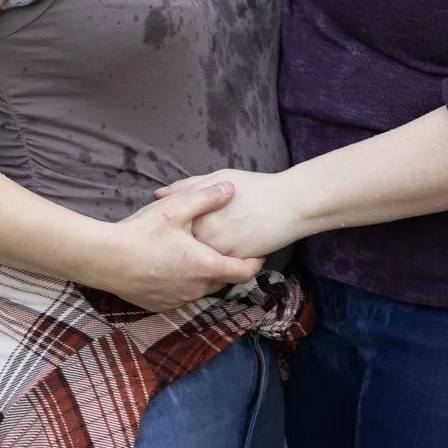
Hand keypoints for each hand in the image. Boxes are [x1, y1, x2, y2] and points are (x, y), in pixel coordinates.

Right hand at [89, 181, 263, 311]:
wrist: (105, 260)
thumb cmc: (141, 233)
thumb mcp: (175, 209)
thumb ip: (206, 197)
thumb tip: (230, 189)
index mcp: (205, 266)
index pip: (243, 272)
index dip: (254, 263)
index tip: (259, 254)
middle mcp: (196, 289)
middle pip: (224, 281)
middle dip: (229, 267)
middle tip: (230, 250)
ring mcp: (178, 300)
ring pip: (202, 289)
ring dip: (206, 275)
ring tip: (202, 257)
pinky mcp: (161, 305)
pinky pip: (182, 296)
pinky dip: (185, 284)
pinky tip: (176, 268)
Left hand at [155, 168, 301, 259]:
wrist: (289, 204)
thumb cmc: (254, 187)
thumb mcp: (218, 177)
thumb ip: (187, 187)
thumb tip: (158, 194)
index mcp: (197, 213)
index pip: (169, 228)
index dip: (165, 231)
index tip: (164, 232)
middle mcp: (205, 234)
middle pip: (180, 248)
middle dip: (174, 250)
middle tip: (176, 247)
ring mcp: (220, 251)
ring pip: (197, 263)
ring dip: (192, 262)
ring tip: (195, 255)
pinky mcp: (235, 263)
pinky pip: (217, 271)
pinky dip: (212, 268)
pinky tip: (214, 261)